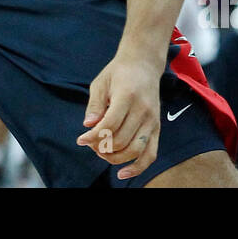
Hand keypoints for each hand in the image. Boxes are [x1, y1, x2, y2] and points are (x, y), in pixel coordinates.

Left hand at [76, 51, 164, 180]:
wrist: (143, 64)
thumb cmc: (118, 73)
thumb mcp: (100, 82)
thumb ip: (95, 105)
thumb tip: (88, 126)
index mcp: (128, 96)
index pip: (110, 124)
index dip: (93, 136)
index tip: (80, 140)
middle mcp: (143, 110)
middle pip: (121, 139)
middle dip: (102, 146)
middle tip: (90, 143)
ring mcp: (152, 121)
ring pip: (135, 150)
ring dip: (115, 157)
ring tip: (101, 152)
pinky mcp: (157, 128)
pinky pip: (150, 154)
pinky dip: (138, 167)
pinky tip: (122, 173)